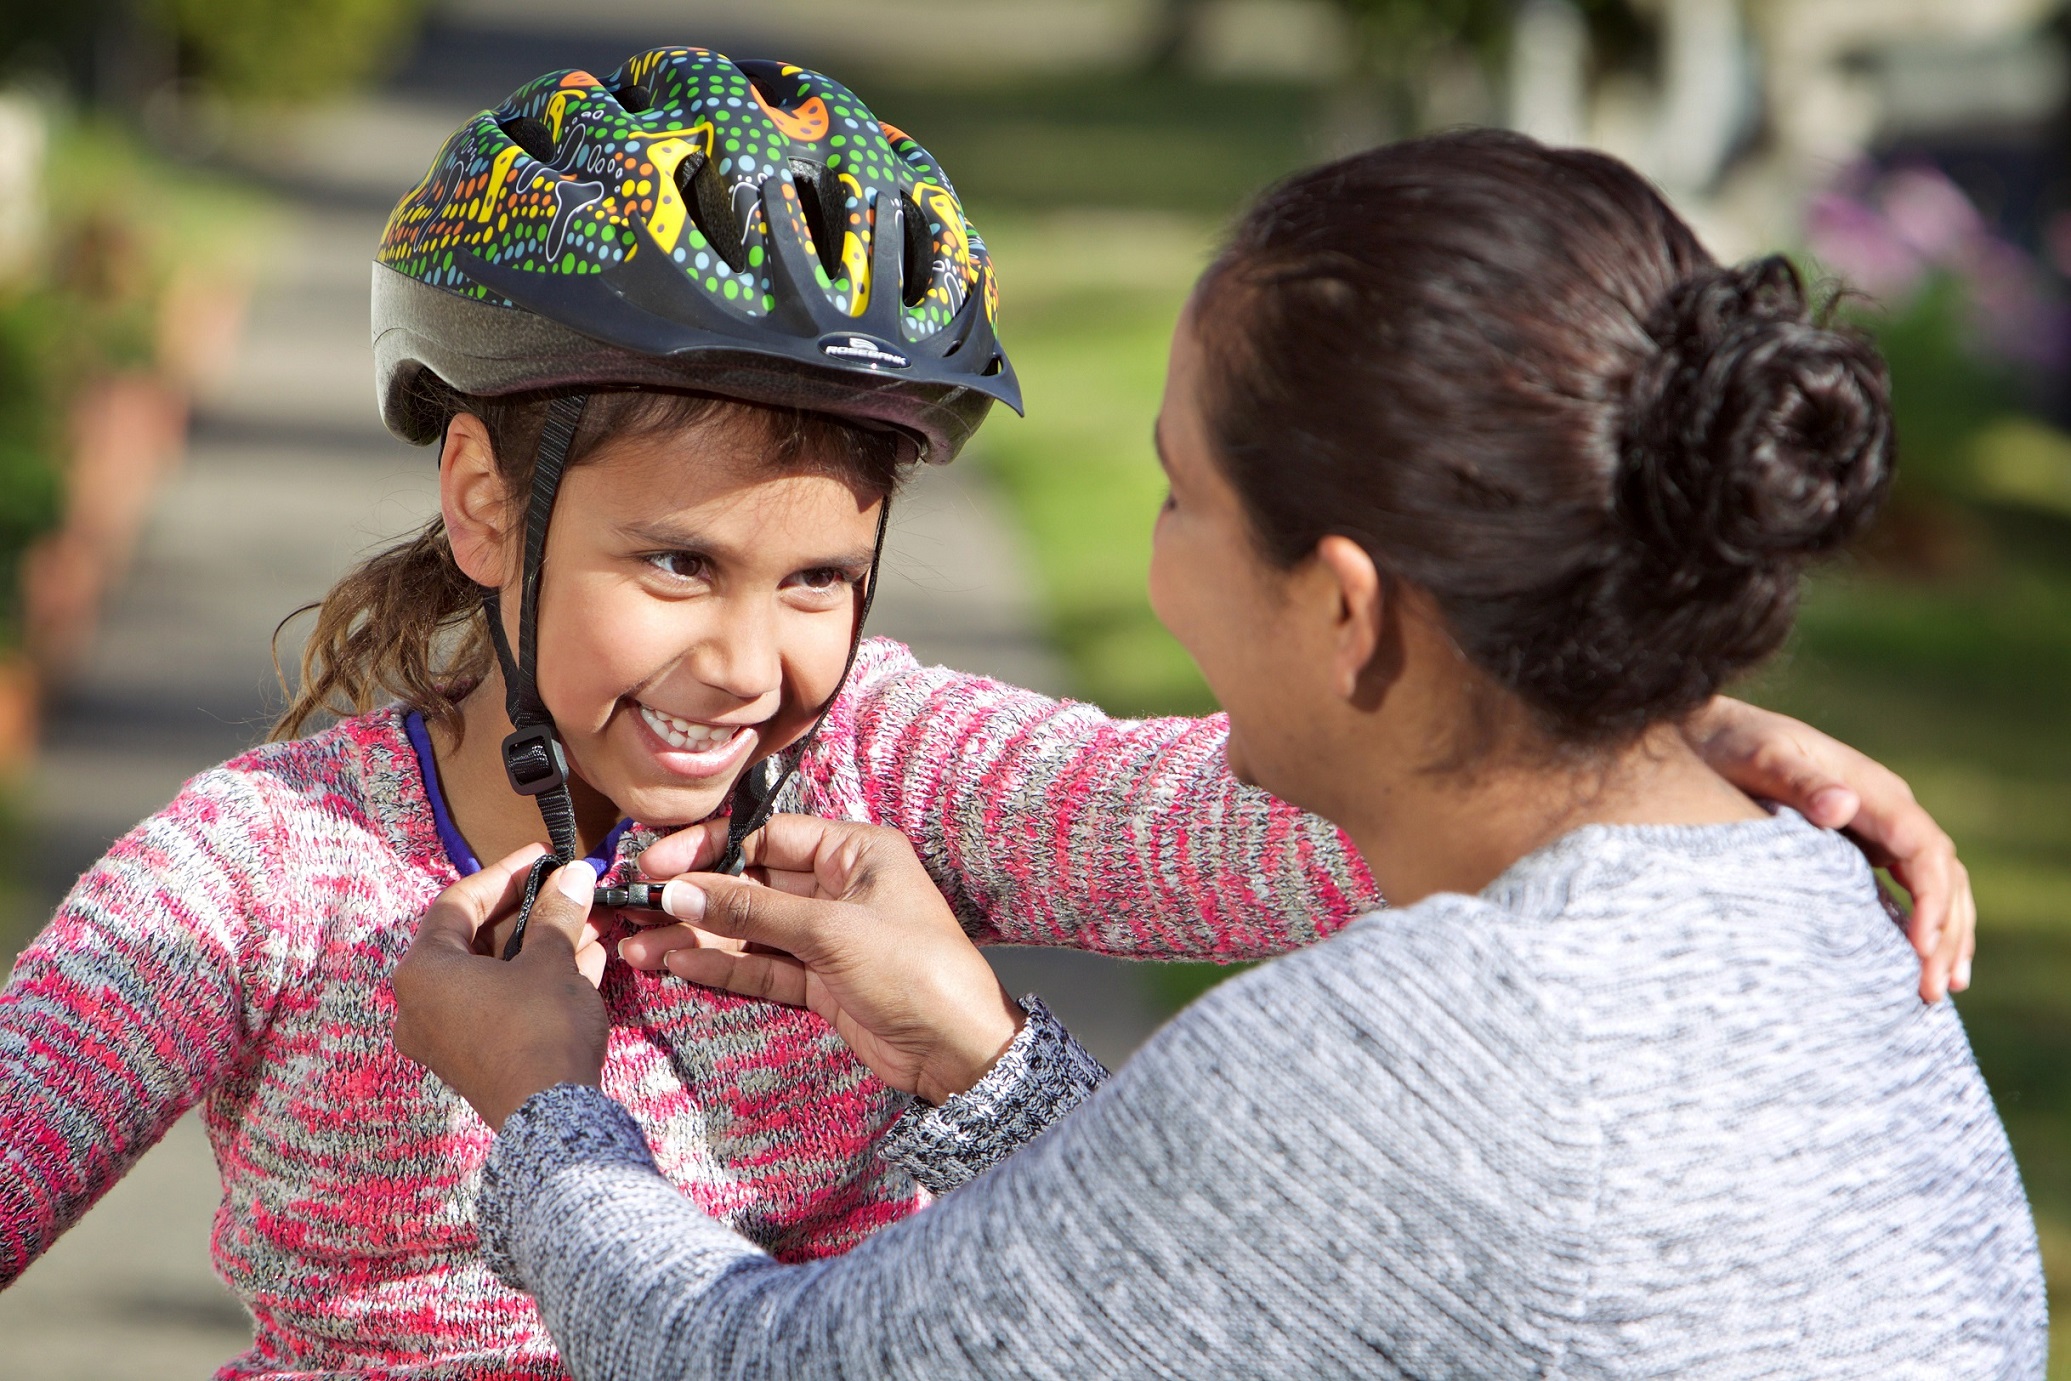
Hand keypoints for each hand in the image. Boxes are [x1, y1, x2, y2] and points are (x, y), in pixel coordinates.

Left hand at [391, 846, 613, 1130]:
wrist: (551, 1116)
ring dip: (541, 944)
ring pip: (495, 972)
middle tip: (569, 888)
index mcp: (423, 972)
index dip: (505, 874)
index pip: (458, 903)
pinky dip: (536, 978)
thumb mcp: (551, 960)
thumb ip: (557, 913)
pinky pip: (502, 1002)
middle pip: (476, 939)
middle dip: (530, 911)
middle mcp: (421, 1003)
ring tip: (589, 921)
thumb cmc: (539, 1029)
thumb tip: (574, 875)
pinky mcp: (474, 1058)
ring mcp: (446, 1035)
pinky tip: (585, 959)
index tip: (544, 857)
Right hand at [622, 816, 1024, 1105]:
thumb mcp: (830, 931)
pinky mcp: (821, 982)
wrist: (959, 1051)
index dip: (710, 850)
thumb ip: (752, 910)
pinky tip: (677, 963)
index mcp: (856, 852)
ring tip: (638, 946)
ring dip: (696, 938)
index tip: (657, 865)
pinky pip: (761, 967)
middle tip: (634, 908)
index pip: (769, 836)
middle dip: (693, 898)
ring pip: (749, 931)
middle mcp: (840, 888)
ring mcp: (828, 938)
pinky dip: (720, 967)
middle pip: (752, 884)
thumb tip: (682, 889)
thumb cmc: (917, 971)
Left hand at [1688, 697, 1974, 1002]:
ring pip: (1936, 881)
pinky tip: (1923, 960)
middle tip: (1934, 988)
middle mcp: (1886, 807)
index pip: (1923, 848)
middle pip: (1942, 871)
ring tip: (1943, 987)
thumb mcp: (1760, 759)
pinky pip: (1910, 885)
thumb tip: (1843, 806)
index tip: (1920, 945)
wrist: (1712, 733)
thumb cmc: (1734, 745)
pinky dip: (1925, 921)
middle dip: (1947, 930)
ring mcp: (1878, 827)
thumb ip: (1799, 782)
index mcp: (1872, 789)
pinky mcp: (1863, 845)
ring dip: (1947, 933)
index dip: (1932, 897)